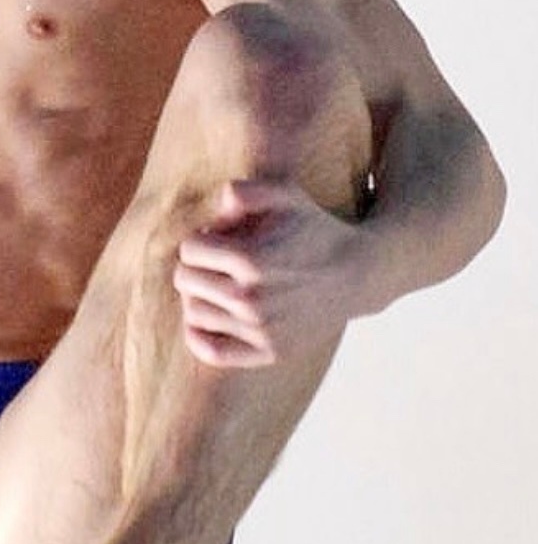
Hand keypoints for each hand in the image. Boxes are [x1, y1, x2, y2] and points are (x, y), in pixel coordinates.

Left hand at [174, 179, 366, 369]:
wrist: (358, 273)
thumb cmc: (315, 229)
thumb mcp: (285, 195)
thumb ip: (243, 192)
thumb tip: (214, 217)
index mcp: (250, 260)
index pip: (189, 250)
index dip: (201, 239)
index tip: (219, 239)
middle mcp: (252, 299)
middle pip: (186, 281)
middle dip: (196, 265)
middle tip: (218, 262)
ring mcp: (260, 330)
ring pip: (193, 313)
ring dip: (198, 296)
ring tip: (220, 285)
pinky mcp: (269, 351)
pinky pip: (211, 351)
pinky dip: (198, 335)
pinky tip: (210, 317)